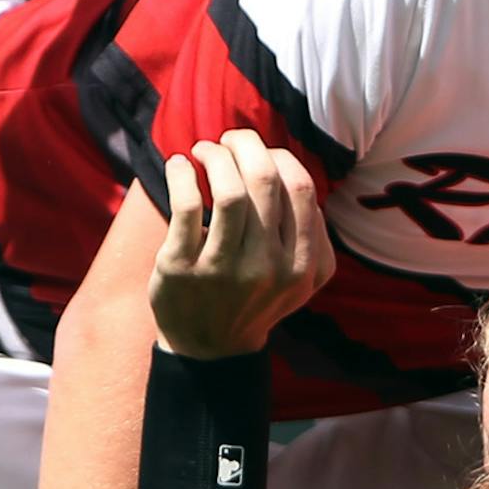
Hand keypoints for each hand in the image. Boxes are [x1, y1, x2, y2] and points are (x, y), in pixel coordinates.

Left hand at [150, 131, 334, 360]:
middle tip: (230, 139)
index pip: (299, 189)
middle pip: (264, 181)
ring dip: (215, 155)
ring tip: (203, 150)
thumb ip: (310, 236)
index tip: (260, 153)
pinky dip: (181, 174)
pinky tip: (178, 166)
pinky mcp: (180, 269)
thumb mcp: (297, 280)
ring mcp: (222, 270)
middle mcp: (266, 269)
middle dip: (246, 145)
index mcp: (301, 267)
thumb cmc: (253, 299)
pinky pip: (186, 206)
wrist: (209, 349)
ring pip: (228, 191)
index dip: (279, 157)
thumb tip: (292, 173)